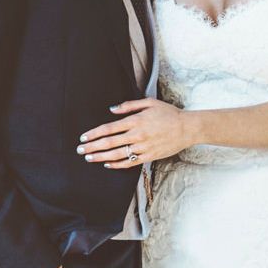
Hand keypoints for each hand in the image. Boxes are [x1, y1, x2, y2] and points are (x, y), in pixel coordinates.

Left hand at [77, 99, 191, 168]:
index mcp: (135, 121)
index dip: (94, 134)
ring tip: (89, 158)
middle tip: (80, 150)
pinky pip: (129, 162)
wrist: (187, 128)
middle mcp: (137, 135)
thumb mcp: (149, 103)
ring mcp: (143, 147)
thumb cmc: (169, 114)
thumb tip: (112, 109)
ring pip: (117, 154)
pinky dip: (117, 164)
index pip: (109, 128)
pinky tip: (107, 164)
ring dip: (101, 157)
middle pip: (109, 142)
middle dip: (92, 147)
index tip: (83, 138)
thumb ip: (129, 105)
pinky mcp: (149, 156)